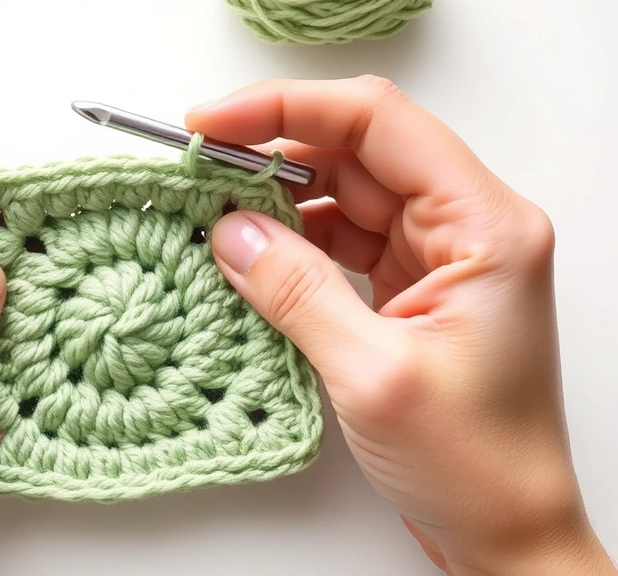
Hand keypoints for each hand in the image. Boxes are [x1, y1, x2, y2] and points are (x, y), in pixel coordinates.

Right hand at [187, 76, 615, 574]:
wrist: (504, 529)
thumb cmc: (477, 462)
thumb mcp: (374, 374)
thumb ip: (297, 291)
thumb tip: (230, 232)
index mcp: (484, 227)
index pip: (378, 125)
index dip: (288, 111)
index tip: (213, 124)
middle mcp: (466, 228)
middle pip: (357, 154)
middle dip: (272, 157)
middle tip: (196, 171)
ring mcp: (437, 258)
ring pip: (345, 196)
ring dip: (278, 204)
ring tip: (212, 216)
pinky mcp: (409, 289)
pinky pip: (342, 243)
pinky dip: (292, 245)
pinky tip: (249, 255)